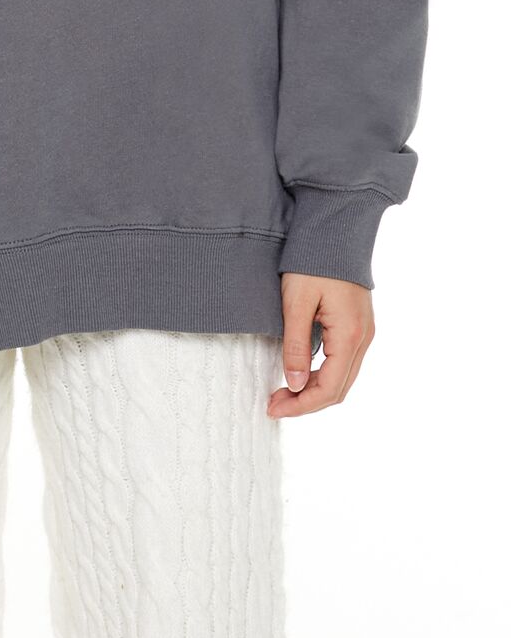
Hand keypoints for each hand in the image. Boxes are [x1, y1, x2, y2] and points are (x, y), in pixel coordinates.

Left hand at [267, 272, 374, 418]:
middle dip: (307, 402)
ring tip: (283, 391)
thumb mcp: (297, 302)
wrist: (336, 229)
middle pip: (339, 389)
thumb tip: (294, 384)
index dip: (301, 404)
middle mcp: (364, 338)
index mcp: (350, 335)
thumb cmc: (313, 261)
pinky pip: (343, 362)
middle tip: (275, 403)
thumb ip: (295, 345)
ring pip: (343, 378)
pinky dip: (323, 375)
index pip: (329, 388)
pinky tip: (301, 372)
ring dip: (315, 390)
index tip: (274, 408)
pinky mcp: (359, 326)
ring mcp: (364, 333)